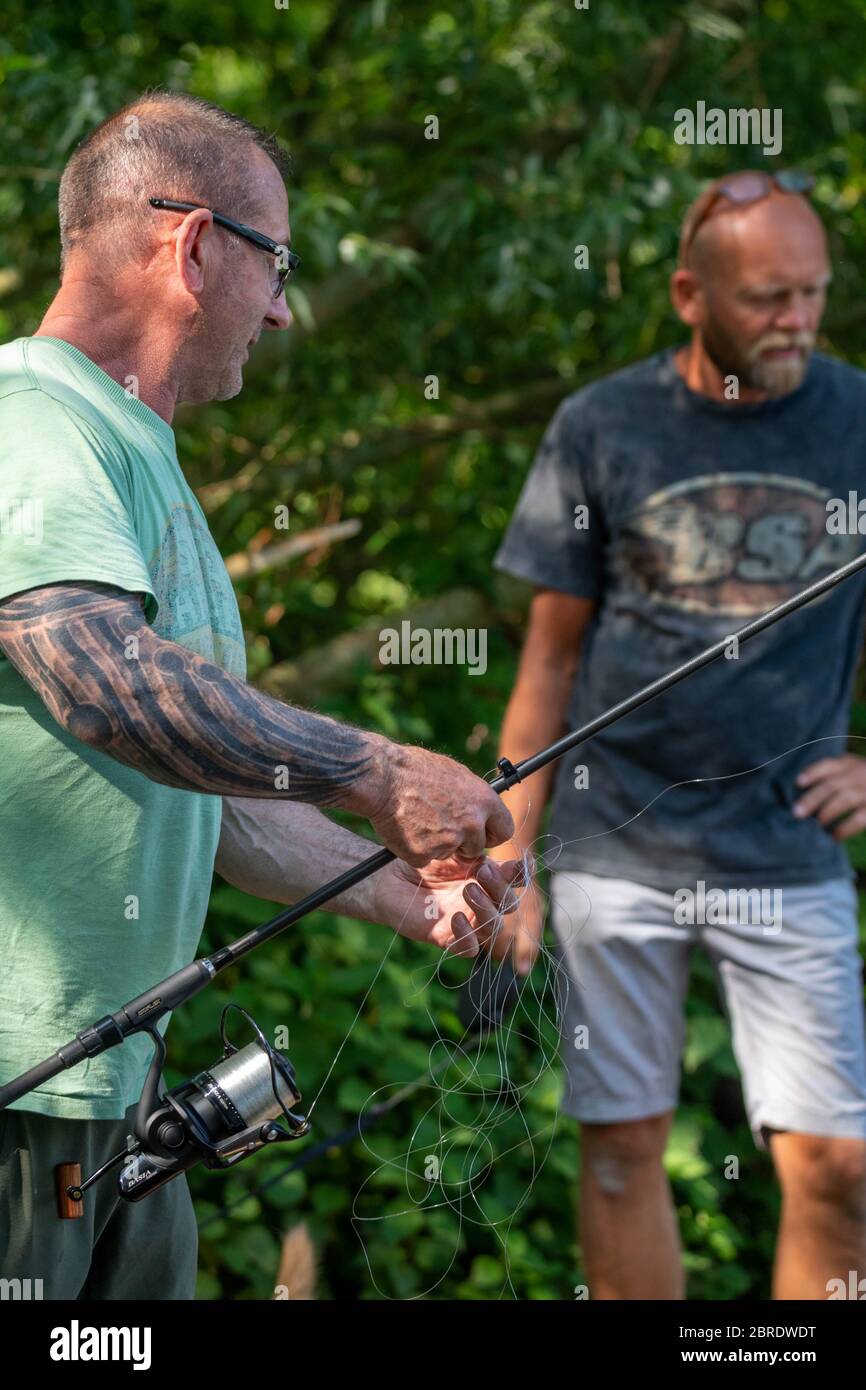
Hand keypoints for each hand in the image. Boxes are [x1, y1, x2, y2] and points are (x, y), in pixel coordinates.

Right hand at [348, 738, 514, 866]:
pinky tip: (406, 828)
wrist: (382, 778)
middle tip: (443, 828)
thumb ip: (473, 797)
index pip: (505, 830)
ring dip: (437, 845)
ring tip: (419, 820)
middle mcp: (471, 824)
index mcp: (484, 800)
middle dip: (463, 844)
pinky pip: (424, 858)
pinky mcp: (424, 855)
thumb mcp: (455, 775)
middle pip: (477, 848)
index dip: (492, 834)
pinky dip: (416, 849)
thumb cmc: (415, 770)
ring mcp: (448, 842)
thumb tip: (481, 808)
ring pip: (449, 853)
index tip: (483, 834)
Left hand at [373, 852, 531, 962]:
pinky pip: (469, 947)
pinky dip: (467, 936)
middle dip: (500, 888)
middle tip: (482, 872)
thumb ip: (474, 851)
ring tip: (468, 891)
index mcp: (488, 878)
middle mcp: (483, 901)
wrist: (391, 879)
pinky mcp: (450, 938)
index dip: (523, 873)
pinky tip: (455, 918)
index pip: (516, 879)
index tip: (518, 864)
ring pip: (495, 927)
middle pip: (509, 904)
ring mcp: (469, 921)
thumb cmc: (422, 862)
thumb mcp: (451, 851)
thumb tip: (496, 843)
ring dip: (487, 910)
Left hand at [793, 754, 865, 838]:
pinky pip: (859, 818)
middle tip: (797, 813)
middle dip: (812, 799)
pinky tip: (834, 836)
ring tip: (816, 825)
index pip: (828, 765)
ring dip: (827, 813)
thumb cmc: (862, 783)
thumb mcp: (851, 772)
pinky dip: (844, 828)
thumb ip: (833, 777)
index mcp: (850, 763)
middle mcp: (860, 773)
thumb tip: (801, 795)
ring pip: (845, 799)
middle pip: (832, 785)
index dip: (812, 773)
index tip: (798, 783)